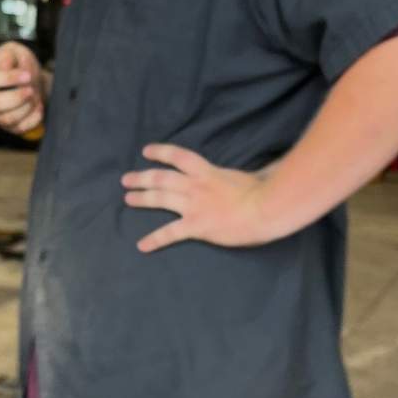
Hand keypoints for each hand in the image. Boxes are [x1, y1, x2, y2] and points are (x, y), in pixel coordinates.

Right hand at [0, 42, 45, 133]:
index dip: (9, 79)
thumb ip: (8, 54)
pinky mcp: (9, 126)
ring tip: (35, 95)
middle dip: (16, 97)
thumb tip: (3, 65)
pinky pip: (20, 128)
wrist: (33, 81)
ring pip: (7, 118)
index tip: (27, 75)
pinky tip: (38, 106)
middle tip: (31, 89)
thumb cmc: (20, 65)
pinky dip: (33, 118)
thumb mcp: (15, 52)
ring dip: (26, 107)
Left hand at [121, 144, 277, 253]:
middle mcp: (195, 186)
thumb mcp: (256, 175)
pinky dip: (154, 239)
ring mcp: (193, 205)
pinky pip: (169, 233)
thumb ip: (258, 170)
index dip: (161, 152)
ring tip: (128, 199)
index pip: (179, 156)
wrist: (265, 209)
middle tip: (126, 180)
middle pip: (161, 178)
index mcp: (208, 172)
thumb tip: (271, 168)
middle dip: (142, 177)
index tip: (146, 151)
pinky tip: (142, 246)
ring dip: (141, 198)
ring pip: (160, 198)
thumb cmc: (265, 191)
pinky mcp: (196, 226)